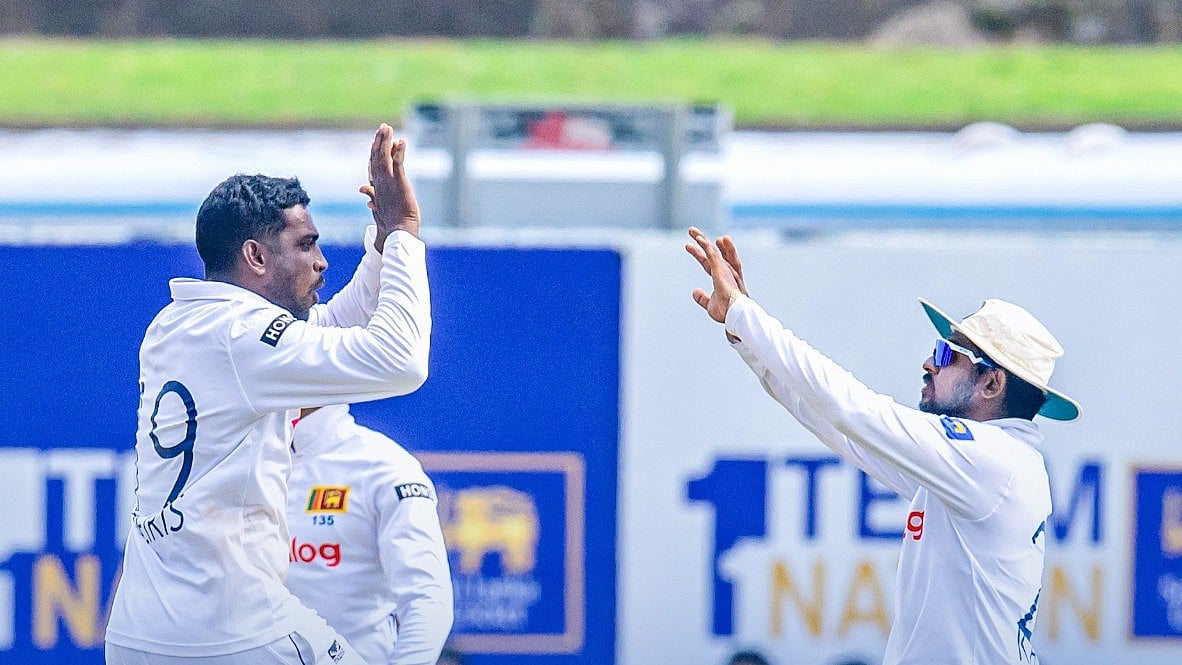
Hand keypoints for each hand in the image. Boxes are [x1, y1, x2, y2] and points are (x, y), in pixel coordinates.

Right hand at [361, 123, 421, 250]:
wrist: (397, 232)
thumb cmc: (391, 222)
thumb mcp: (379, 206)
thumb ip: (372, 195)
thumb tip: (363, 189)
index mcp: (376, 187)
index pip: (373, 165)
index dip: (374, 151)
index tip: (376, 140)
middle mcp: (380, 182)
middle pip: (376, 156)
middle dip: (379, 140)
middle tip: (383, 127)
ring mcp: (388, 181)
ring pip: (384, 156)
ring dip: (386, 141)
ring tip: (387, 128)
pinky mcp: (399, 182)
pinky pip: (398, 163)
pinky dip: (399, 151)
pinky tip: (401, 141)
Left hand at [685, 227, 747, 323]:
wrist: (735, 315)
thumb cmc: (727, 313)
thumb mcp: (710, 305)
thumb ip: (703, 298)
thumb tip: (694, 292)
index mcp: (722, 279)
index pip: (708, 263)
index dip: (698, 254)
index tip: (687, 246)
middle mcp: (724, 271)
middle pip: (712, 252)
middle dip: (702, 241)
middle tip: (691, 230)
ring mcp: (724, 270)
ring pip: (713, 251)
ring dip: (702, 240)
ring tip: (692, 231)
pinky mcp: (721, 270)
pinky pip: (713, 255)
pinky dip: (706, 246)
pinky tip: (699, 239)